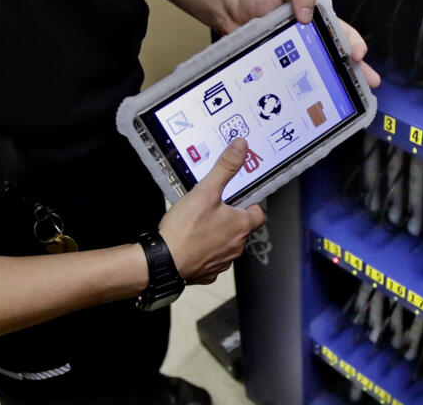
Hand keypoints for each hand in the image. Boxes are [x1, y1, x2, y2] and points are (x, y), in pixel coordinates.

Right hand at [158, 138, 265, 283]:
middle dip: (230, 218)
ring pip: (226, 244)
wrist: (164, 261)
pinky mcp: (207, 272)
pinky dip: (204, 251)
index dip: (250, 204)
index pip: (258, 214)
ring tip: (199, 223)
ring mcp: (222, 261)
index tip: (240, 198)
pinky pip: (211, 259)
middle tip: (213, 207)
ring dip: (217, 235)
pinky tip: (191, 241)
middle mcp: (236, 246)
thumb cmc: (185, 229)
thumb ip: (225, 168)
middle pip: (241, 228)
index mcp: (240, 226)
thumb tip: (241, 148)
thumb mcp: (206, 191)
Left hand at [223, 0, 380, 87]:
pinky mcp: (282, 70)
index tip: (358, 54)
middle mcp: (310, 40)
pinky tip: (314, 104)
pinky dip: (309, 92)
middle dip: (357, 69)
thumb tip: (308, 13)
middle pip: (338, 56)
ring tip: (349, 99)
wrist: (229, 12)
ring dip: (336, 85)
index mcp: (317, 20)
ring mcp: (297, 57)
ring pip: (321, 72)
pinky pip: (298, 81)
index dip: (353, 43)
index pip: (342, 32)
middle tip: (370, 82)